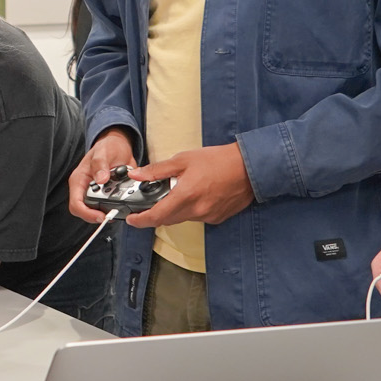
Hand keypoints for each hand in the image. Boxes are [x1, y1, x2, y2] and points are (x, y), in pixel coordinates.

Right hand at [68, 128, 138, 221]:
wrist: (119, 147)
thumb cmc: (107, 147)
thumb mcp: (103, 152)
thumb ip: (100, 164)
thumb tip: (100, 179)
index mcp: (79, 180)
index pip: (76, 204)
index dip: (87, 214)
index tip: (101, 216)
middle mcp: (85, 190)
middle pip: (87, 212)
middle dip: (101, 213)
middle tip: (115, 211)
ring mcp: (96, 194)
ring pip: (100, 211)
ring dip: (111, 209)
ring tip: (123, 201)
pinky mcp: (107, 196)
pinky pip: (110, 206)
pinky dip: (119, 205)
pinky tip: (126, 199)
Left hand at [125, 143, 254, 228]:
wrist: (249, 167)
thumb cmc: (218, 160)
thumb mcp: (184, 160)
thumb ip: (158, 170)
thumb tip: (136, 175)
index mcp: (185, 196)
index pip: (156, 216)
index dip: (140, 221)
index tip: (131, 219)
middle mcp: (196, 211)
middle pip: (167, 220)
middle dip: (156, 214)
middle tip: (150, 203)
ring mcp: (208, 216)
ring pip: (183, 218)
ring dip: (175, 210)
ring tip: (179, 191)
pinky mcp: (218, 218)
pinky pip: (197, 217)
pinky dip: (191, 209)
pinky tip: (196, 195)